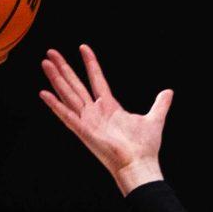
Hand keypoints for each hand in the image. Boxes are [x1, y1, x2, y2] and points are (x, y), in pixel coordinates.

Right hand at [39, 45, 171, 190]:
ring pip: (68, 95)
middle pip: (75, 85)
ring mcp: (87, 121)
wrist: (140, 165)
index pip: (97, 79)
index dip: (90, 63)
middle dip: (64, 68)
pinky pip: (66, 116)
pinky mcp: (84, 132)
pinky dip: (55, 105)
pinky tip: (43, 93)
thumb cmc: (144, 148)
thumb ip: (160, 104)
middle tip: (51, 52)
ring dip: (56, 79)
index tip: (83, 47)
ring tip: (45, 63)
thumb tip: (169, 92)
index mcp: (109, 107)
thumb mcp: (154, 119)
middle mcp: (95, 112)